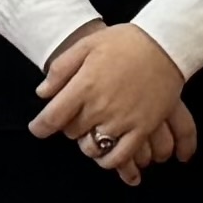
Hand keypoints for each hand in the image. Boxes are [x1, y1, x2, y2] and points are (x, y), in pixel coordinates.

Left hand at [30, 23, 189, 180]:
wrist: (165, 44)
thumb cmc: (125, 42)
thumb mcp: (87, 44)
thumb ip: (61, 68)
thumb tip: (42, 93)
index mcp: (84, 86)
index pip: (52, 118)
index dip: (40, 127)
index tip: (38, 128)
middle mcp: (101, 107)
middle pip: (72, 132)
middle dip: (69, 126)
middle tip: (75, 117)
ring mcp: (123, 120)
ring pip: (94, 148)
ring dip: (88, 144)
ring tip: (91, 133)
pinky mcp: (143, 128)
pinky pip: (122, 156)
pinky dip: (110, 160)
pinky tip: (108, 154)